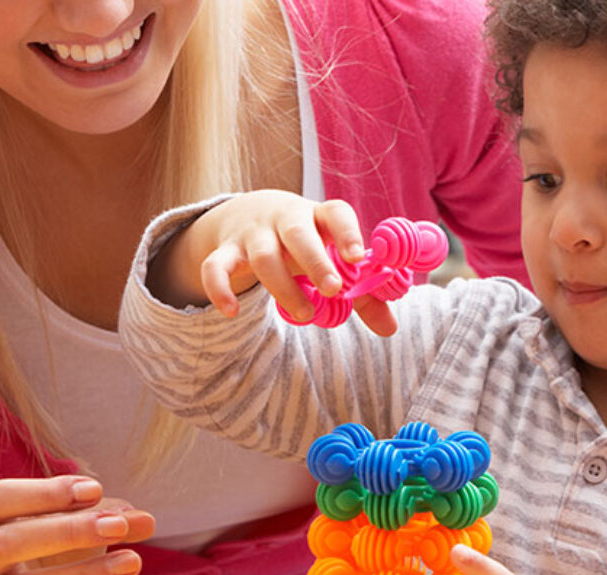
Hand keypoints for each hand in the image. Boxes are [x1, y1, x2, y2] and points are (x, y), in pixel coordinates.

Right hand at [0, 476, 154, 574]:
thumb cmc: (53, 555)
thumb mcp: (78, 530)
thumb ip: (111, 518)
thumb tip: (146, 521)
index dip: (43, 493)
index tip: (95, 491)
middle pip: (7, 543)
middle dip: (67, 532)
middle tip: (118, 527)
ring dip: (83, 574)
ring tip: (132, 562)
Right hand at [149, 190, 396, 335]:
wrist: (250, 213)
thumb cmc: (307, 243)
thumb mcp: (333, 258)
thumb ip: (362, 293)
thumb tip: (390, 329)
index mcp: (320, 216)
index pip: (336, 214)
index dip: (348, 232)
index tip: (358, 256)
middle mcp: (286, 218)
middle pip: (299, 234)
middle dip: (316, 260)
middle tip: (333, 289)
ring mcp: (254, 233)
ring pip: (263, 256)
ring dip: (282, 287)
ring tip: (304, 314)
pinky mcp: (226, 249)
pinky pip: (216, 266)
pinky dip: (219, 287)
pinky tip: (230, 311)